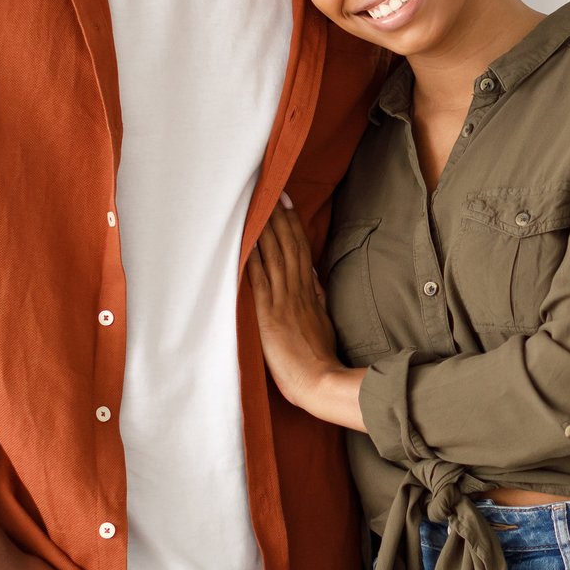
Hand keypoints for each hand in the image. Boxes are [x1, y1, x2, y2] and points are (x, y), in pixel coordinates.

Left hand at [245, 197, 366, 429]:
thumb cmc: (318, 357)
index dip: (291, 224)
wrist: (317, 380)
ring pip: (274, 254)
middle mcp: (295, 290)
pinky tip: (246, 237)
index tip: (285, 201)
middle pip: (287, 244)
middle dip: (277, 215)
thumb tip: (313, 276)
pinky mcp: (268, 312)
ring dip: (266, 226)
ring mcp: (282, 299)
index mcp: (308, 292)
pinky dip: (253, 254)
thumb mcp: (322, 321)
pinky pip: (259, 276)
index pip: (299, 249)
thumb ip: (317, 297)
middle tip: (268, 188)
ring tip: (258, 201)